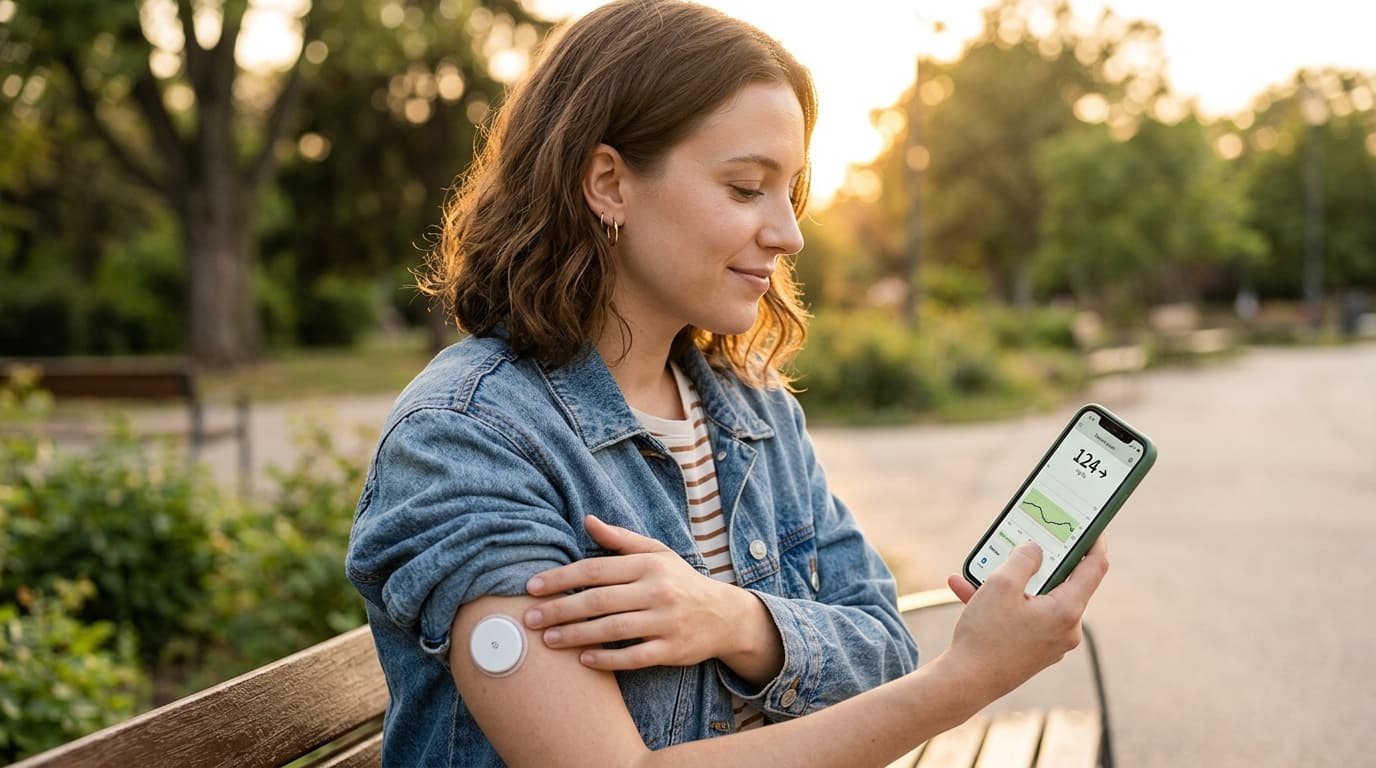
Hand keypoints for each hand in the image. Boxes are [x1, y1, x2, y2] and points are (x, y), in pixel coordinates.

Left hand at [524, 516, 772, 673]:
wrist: (725, 616)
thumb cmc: (681, 581)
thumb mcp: (657, 553)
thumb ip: (620, 539)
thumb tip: (587, 520)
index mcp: (649, 564)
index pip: (596, 568)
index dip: (562, 577)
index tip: (533, 587)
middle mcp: (658, 591)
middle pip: (598, 600)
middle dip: (560, 609)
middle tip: (530, 618)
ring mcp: (665, 622)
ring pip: (611, 629)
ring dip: (575, 635)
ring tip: (547, 641)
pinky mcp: (671, 650)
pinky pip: (633, 656)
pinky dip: (607, 659)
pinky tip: (583, 660)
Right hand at [943, 537, 1108, 701]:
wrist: (964, 683)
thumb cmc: (985, 635)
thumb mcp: (1002, 585)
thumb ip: (1024, 559)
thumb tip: (1035, 549)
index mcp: (1067, 610)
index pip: (1094, 568)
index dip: (1094, 542)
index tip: (1091, 525)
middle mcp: (1066, 629)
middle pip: (1061, 582)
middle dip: (1036, 562)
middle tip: (1025, 541)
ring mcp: (1050, 642)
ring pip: (1035, 599)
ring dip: (1008, 583)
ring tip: (979, 570)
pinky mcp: (1033, 650)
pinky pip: (1022, 616)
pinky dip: (1001, 603)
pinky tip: (967, 591)